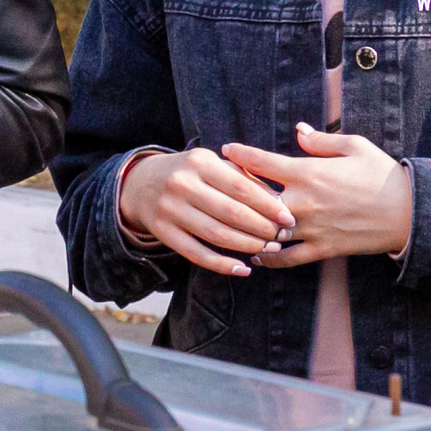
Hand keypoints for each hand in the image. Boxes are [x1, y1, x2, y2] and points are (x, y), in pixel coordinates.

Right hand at [116, 146, 296, 276]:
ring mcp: (170, 209)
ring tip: (267, 250)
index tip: (288, 218)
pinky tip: (242, 269)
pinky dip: (221, 265)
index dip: (268, 205)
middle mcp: (182, 184)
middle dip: (261, 228)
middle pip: (231, 213)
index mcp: (199, 162)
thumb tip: (278, 200)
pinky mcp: (162, 231)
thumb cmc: (190, 173)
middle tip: (281, 238)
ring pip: (216, 234)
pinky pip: (196, 253)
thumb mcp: (212, 163)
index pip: (241, 187)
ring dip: (246, 246)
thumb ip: (242, 176)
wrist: (141, 183)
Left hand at [224, 124, 414, 267]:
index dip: (240, 154)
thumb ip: (321, 141)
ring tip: (232, 224)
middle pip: (255, 199)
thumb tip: (298, 131)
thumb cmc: (382, 174)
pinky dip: (269, 258)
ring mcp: (311, 228)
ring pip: (267, 231)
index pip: (262, 162)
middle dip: (236, 194)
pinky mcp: (322, 249)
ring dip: (248, 228)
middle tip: (221, 189)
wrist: (408, 212)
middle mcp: (303, 202)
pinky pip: (288, 259)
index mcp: (308, 172)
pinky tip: (256, 255)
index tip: (225, 151)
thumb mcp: (354, 146)